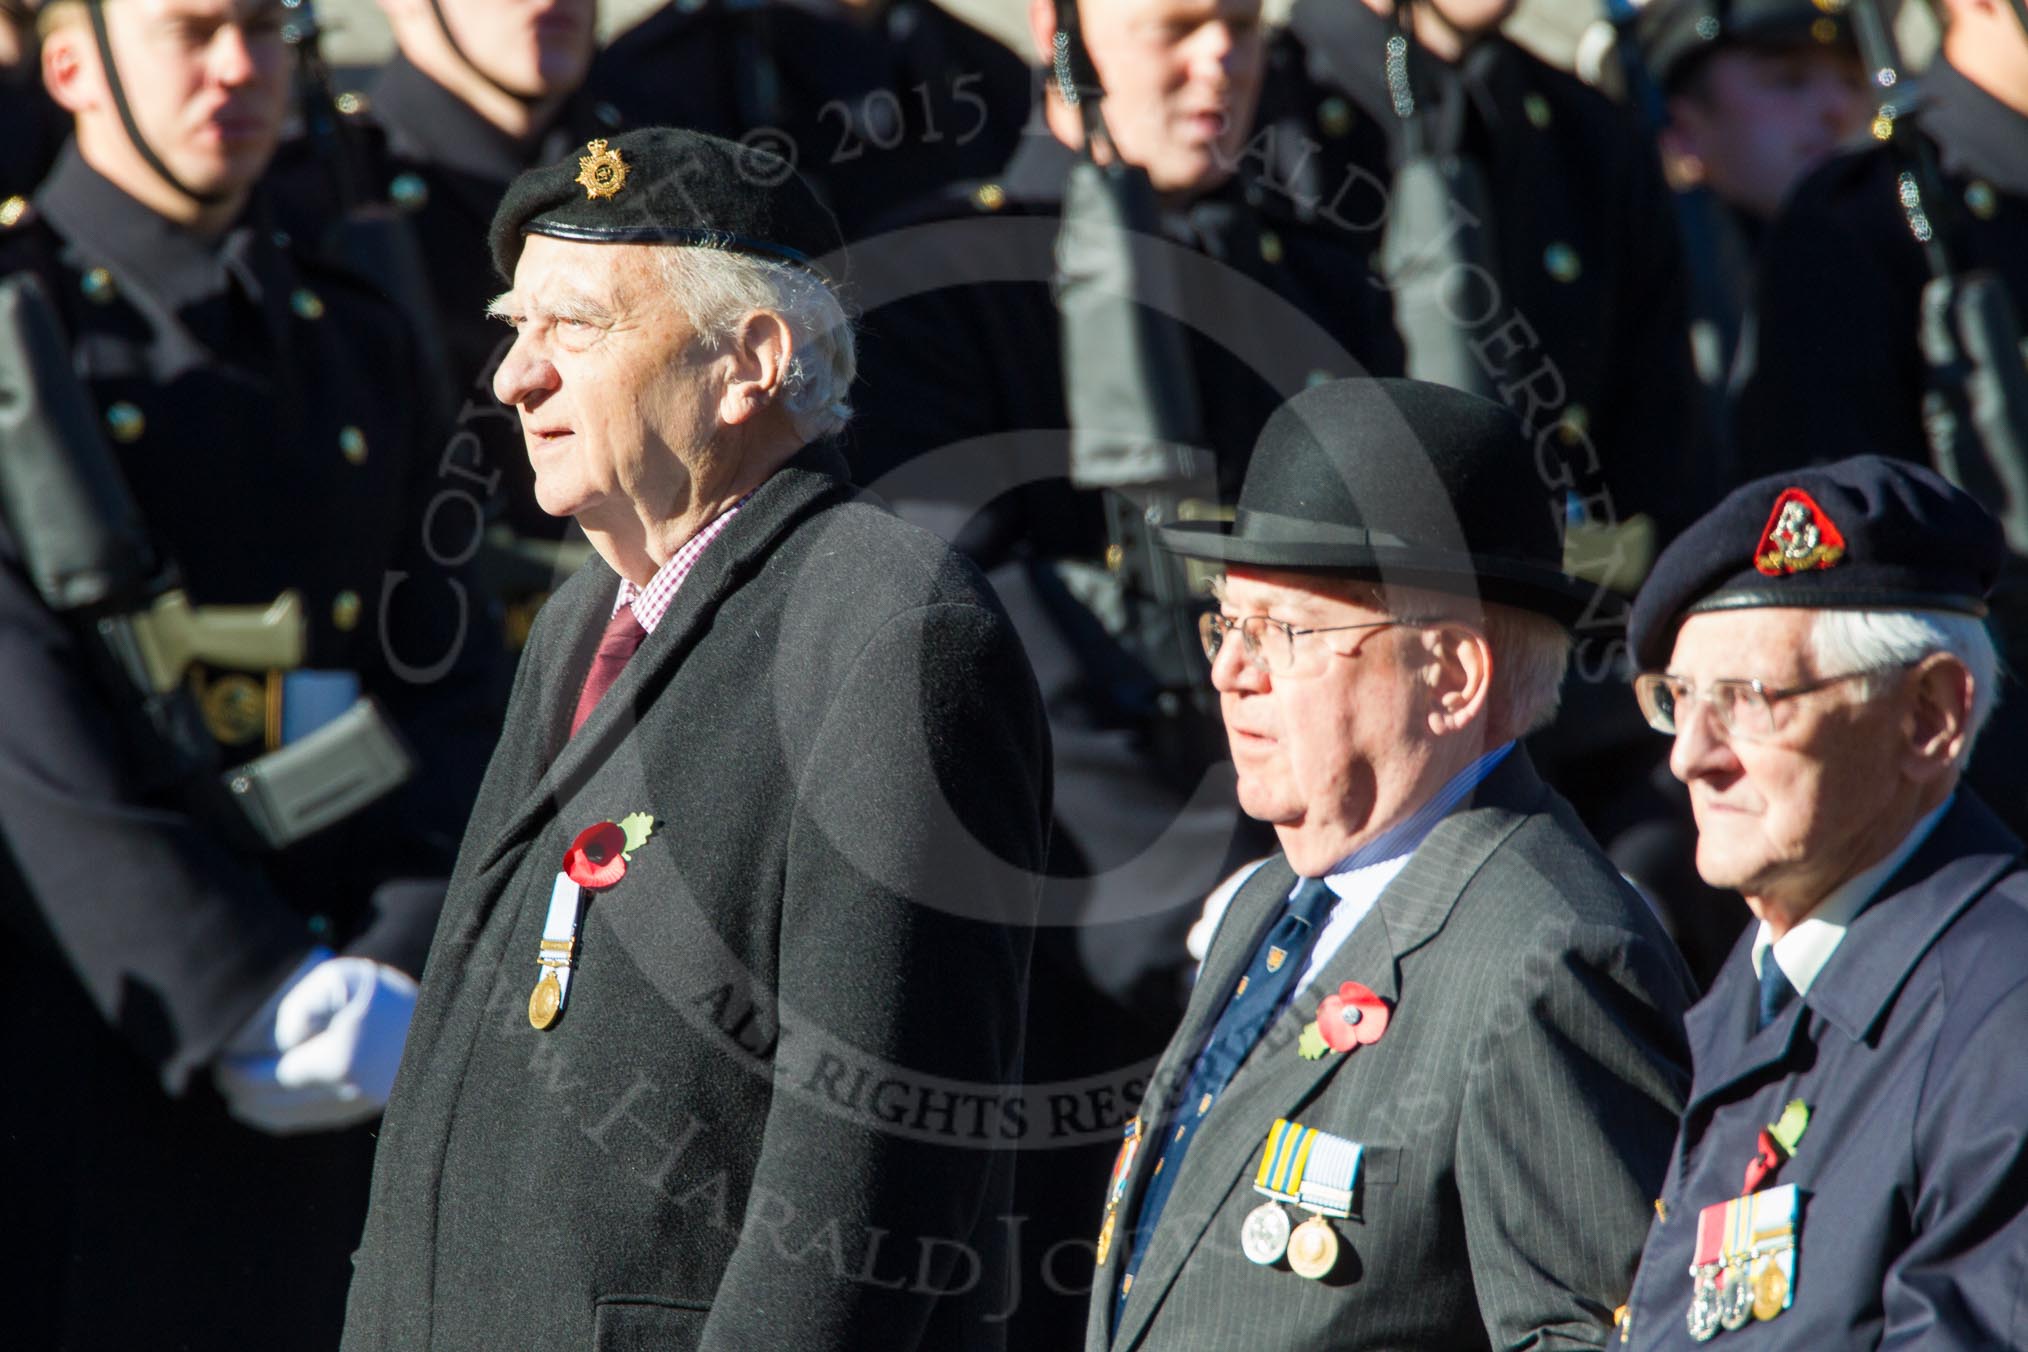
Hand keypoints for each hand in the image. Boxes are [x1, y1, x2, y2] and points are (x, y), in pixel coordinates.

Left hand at [213, 952, 418, 1134]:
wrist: (440, 1015)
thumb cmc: (386, 993)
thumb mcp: (341, 979)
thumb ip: (302, 1006)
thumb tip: (284, 1043)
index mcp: (339, 1061)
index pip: (273, 1077)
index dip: (240, 1074)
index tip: (222, 1064)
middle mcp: (348, 1093)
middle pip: (278, 1103)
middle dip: (243, 1093)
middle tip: (223, 1078)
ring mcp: (358, 1108)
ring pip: (293, 1119)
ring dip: (259, 1110)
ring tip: (239, 1095)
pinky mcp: (366, 1113)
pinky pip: (313, 1122)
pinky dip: (284, 1118)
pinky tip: (269, 1107)